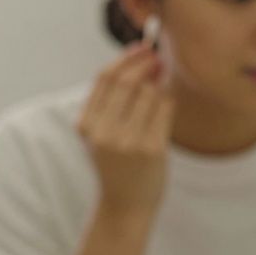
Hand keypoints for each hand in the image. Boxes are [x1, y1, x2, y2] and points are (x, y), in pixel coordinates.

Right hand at [77, 44, 175, 214]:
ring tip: (162, 81)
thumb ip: (111, 102)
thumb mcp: (101, 134)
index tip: (141, 49)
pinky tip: (168, 100)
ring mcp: (128, 142)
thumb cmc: (117, 165)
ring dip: (159, 82)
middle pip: (127, 81)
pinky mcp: (152, 149)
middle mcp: (104, 133)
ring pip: (149, 93)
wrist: (126, 205)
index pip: (105, 78)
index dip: (125, 58)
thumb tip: (139, 58)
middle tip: (159, 57)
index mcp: (86, 125)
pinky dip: (169, 99)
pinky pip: (165, 110)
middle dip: (146, 63)